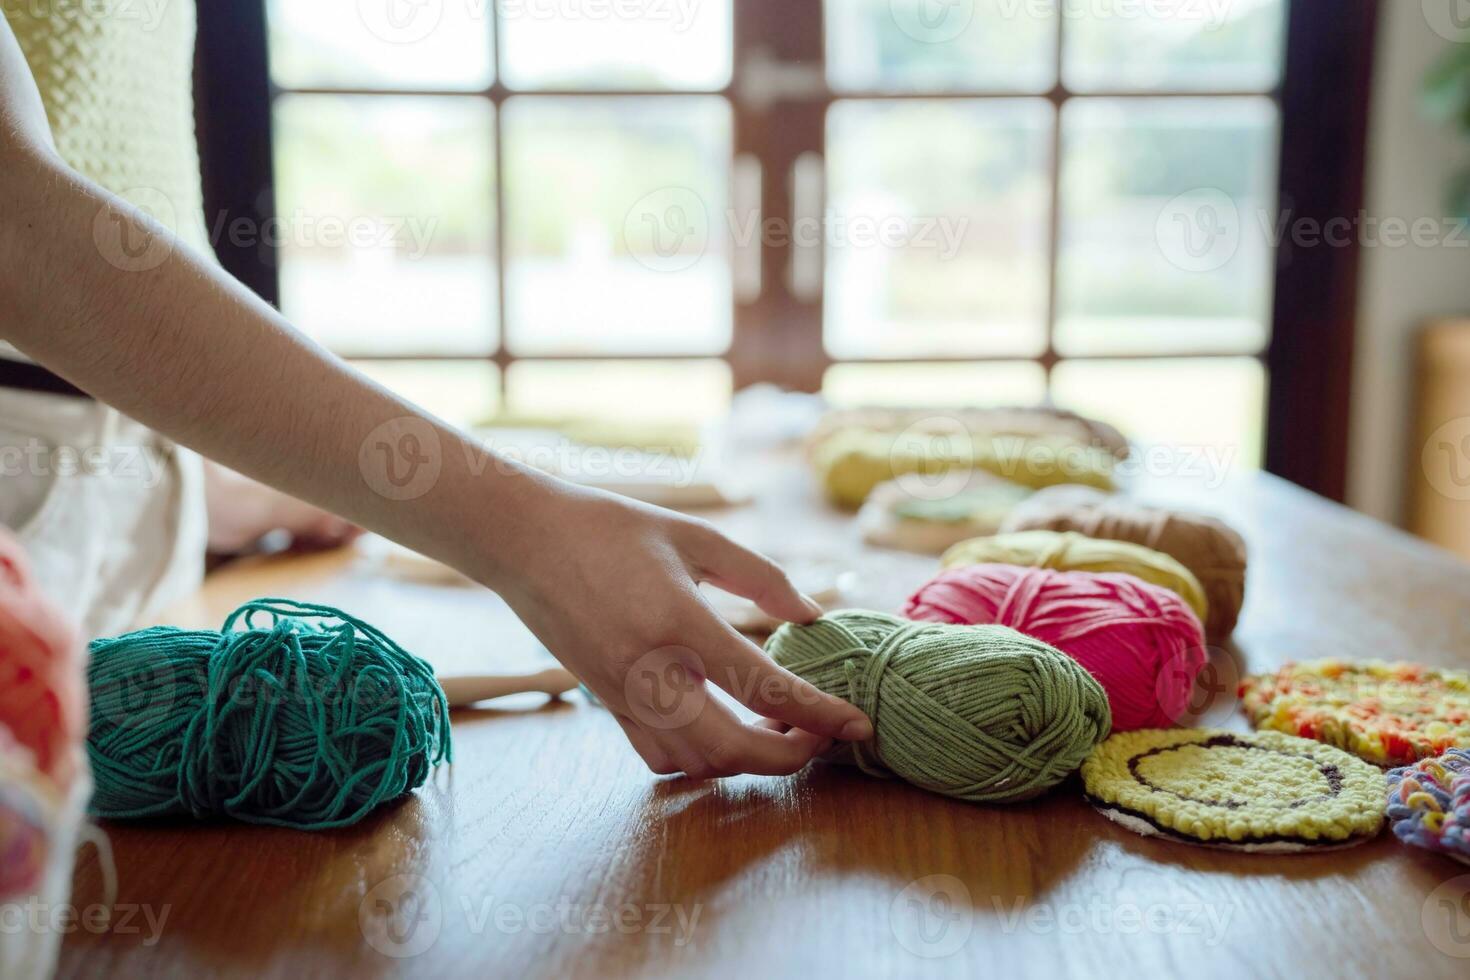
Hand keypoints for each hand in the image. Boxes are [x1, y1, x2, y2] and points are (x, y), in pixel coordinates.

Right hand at [491, 486, 872, 778]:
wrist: (524, 541)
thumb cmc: (611, 527)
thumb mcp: (694, 536)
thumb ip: (760, 576)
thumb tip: (811, 616)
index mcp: (679, 622)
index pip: (764, 688)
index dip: (819, 713)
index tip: (859, 723)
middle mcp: (650, 670)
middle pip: (733, 748)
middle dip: (790, 755)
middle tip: (822, 735)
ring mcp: (622, 695)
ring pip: (696, 762)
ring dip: (745, 760)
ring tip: (776, 729)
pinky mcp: (605, 703)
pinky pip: (658, 756)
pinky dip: (699, 759)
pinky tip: (723, 731)